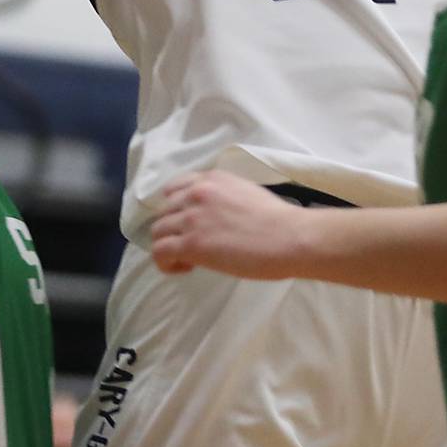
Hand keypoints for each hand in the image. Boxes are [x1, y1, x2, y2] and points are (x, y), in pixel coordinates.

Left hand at [151, 171, 307, 277]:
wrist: (288, 236)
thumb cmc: (277, 220)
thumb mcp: (244, 192)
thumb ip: (222, 197)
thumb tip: (214, 217)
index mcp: (211, 179)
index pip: (174, 189)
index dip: (177, 209)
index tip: (190, 224)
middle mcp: (196, 193)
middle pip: (164, 212)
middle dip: (174, 230)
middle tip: (194, 246)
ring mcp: (191, 218)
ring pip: (158, 232)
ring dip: (169, 246)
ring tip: (190, 259)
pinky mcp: (191, 244)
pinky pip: (160, 252)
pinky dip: (167, 263)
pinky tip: (187, 268)